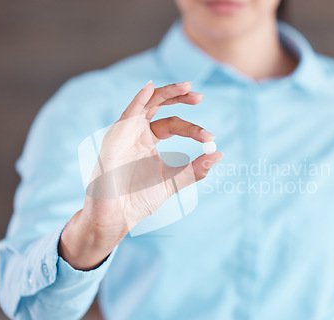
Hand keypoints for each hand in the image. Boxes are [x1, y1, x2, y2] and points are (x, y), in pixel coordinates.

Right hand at [60, 81, 222, 269]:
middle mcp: (136, 133)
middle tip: (200, 97)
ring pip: (145, 104)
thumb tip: (219, 153)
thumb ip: (194, 170)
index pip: (173, 124)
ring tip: (187, 86)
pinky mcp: (114, 141)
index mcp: (149, 141)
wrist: (116, 219)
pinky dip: (138, 100)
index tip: (211, 138)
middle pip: (158, 105)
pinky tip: (150, 87)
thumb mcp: (173, 182)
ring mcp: (124, 134)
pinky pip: (127, 116)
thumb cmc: (138, 201)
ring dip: (165, 92)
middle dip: (179, 97)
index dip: (193, 129)